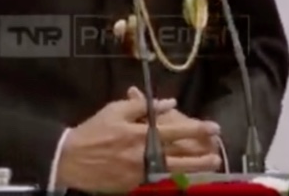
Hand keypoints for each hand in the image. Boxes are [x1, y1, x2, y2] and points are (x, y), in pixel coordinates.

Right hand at [55, 89, 210, 192]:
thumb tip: (169, 102)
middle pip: (177, 155)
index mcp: (139, 133)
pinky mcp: (131, 185)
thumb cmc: (93, 130)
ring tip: (210, 167)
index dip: (196, 129)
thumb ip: (142, 106)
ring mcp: (137, 173)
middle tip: (218, 153)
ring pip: (171, 171)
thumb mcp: (114, 110)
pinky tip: (184, 178)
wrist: (70, 158)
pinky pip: (155, 182)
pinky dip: (171, 179)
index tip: (213, 127)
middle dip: (200, 154)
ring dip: (193, 169)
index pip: (174, 130)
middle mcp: (142, 155)